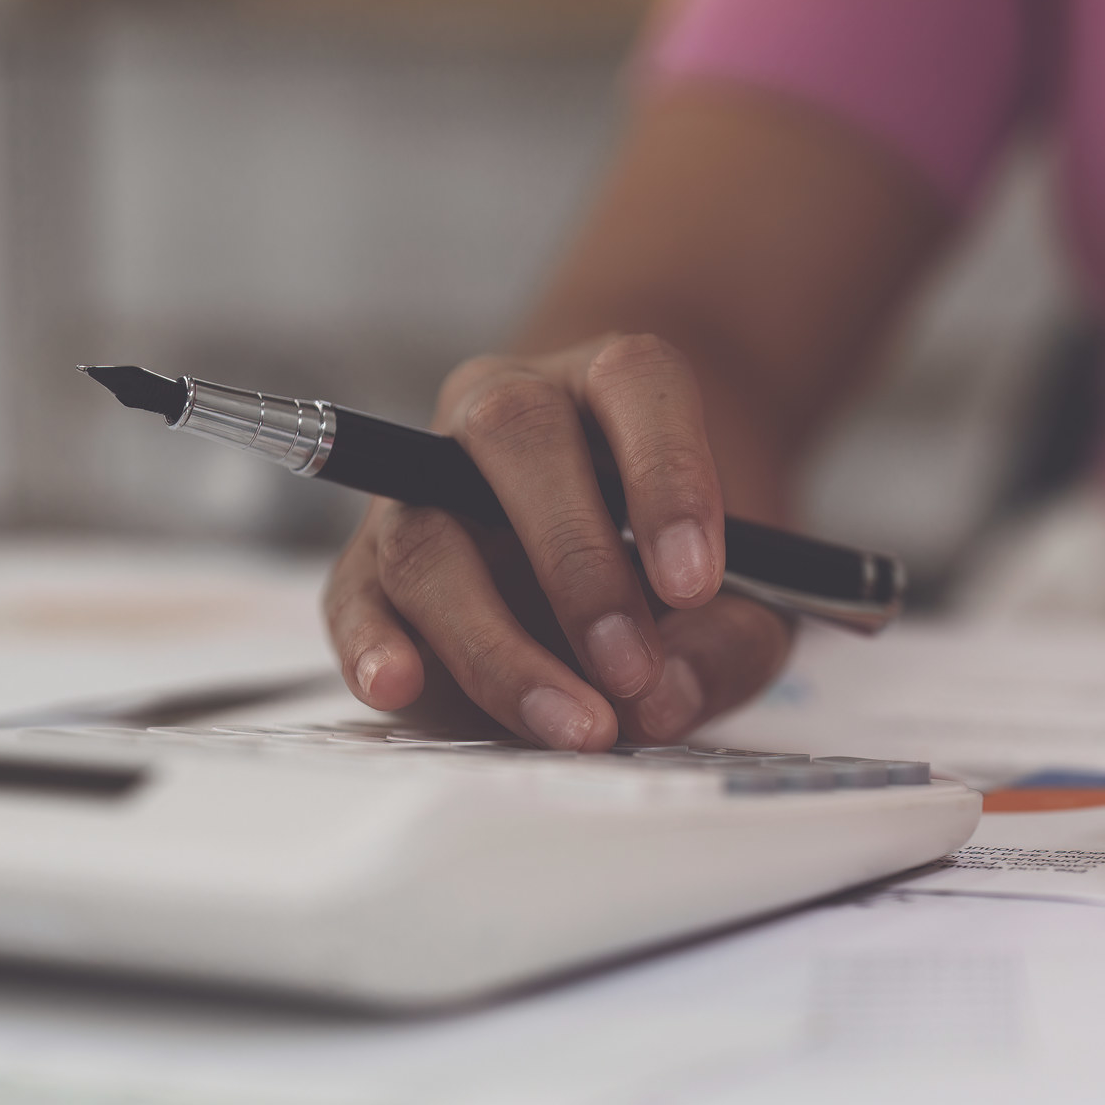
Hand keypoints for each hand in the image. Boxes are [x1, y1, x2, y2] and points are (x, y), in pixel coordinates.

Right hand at [322, 334, 793, 748]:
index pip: (634, 382)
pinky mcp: (375, 560)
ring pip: (429, 534)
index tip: (696, 583)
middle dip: (577, 567)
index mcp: (611, 379)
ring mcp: (427, 479)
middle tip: (632, 671)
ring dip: (496, 642)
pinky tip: (400, 684)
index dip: (667, 476)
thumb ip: (726, 640)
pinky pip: (356, 595)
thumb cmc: (683, 552)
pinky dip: (370, 643)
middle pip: (515, 440)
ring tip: (572, 725)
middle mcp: (506, 407)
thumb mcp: (749, 597)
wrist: (617, 534)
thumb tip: (662, 701)